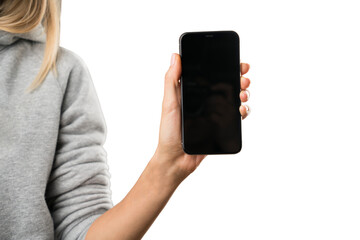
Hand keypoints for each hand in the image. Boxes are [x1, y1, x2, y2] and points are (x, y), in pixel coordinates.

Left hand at [153, 53, 250, 184]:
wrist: (176, 159)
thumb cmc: (169, 132)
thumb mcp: (169, 104)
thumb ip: (172, 80)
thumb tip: (175, 56)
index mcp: (193, 93)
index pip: (211, 75)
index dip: (225, 67)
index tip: (236, 61)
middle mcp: (206, 101)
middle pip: (227, 85)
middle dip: (239, 79)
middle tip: (243, 79)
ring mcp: (215, 114)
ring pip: (235, 99)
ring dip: (243, 93)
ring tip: (243, 94)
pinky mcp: (222, 127)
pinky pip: (236, 117)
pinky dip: (243, 111)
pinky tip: (241, 110)